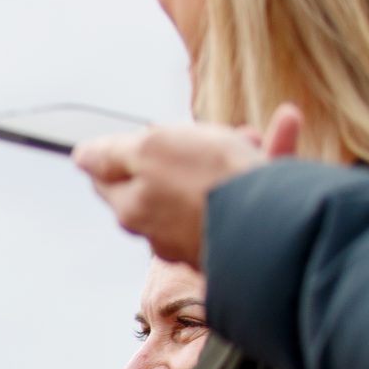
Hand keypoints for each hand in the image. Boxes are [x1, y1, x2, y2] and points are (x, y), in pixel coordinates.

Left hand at [73, 108, 301, 267]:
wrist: (277, 230)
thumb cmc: (209, 185)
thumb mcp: (151, 151)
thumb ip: (113, 154)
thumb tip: (82, 157)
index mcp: (133, 210)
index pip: (109, 179)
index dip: (120, 151)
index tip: (142, 135)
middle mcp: (163, 232)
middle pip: (163, 182)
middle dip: (185, 149)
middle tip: (202, 133)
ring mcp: (204, 239)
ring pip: (213, 185)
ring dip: (231, 152)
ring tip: (246, 134)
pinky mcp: (245, 242)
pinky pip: (252, 195)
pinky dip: (266, 160)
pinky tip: (287, 126)